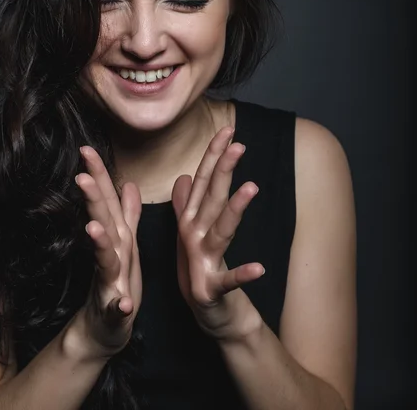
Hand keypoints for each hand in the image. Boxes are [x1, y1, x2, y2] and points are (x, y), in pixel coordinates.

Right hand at [74, 146, 141, 358]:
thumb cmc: (117, 279)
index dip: (98, 175)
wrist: (106, 327)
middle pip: (103, 222)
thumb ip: (128, 214)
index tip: (87, 148)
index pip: (107, 201)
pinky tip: (123, 303)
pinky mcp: (116, 311)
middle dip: (94, 199)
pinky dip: (120, 306)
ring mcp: (110, 282)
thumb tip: (129, 184)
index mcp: (118, 237)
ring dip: (100, 245)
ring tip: (94, 229)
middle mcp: (112, 255)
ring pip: (106, 260)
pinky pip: (118, 308)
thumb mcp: (126, 243)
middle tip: (81, 175)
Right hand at [172, 127, 263, 341]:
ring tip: (252, 188)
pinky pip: (229, 281)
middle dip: (223, 170)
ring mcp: (201, 261)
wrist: (203, 311)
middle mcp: (192, 235)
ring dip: (234, 210)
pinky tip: (260, 269)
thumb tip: (183, 176)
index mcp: (190, 220)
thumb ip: (185, 203)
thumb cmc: (197, 265)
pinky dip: (243, 275)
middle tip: (238, 145)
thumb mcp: (189, 232)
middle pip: (210, 198)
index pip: (201, 181)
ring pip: (220, 231)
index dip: (214, 156)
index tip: (228, 131)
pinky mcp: (210, 289)